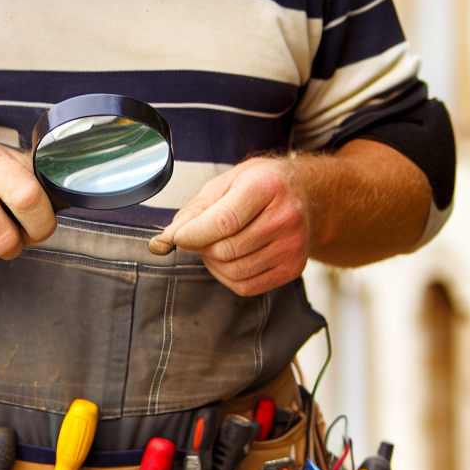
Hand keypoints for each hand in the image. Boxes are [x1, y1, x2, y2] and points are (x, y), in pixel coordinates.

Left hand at [149, 157, 310, 295]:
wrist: (306, 195)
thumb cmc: (262, 185)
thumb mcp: (226, 183)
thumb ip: (194, 211)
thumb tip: (163, 241)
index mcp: (267, 187)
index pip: (223, 222)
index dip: (193, 234)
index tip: (178, 237)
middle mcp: (285, 217)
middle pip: (227, 249)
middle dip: (202, 248)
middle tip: (200, 236)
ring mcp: (292, 246)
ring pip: (234, 270)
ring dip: (214, 263)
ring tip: (217, 244)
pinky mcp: (293, 268)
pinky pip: (247, 286)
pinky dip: (228, 276)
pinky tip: (230, 259)